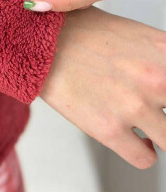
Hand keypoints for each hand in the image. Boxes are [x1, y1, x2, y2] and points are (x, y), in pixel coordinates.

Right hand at [40, 6, 165, 168]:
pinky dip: (140, 151)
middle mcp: (158, 79)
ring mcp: (134, 106)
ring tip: (141, 122)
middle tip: (153, 110)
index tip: (164, 102)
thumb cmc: (82, 32)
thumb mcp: (137, 34)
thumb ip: (162, 59)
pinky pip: (145, 158)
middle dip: (164, 113)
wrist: (39, 41)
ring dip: (157, 133)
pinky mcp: (110, 130)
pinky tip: (129, 136)